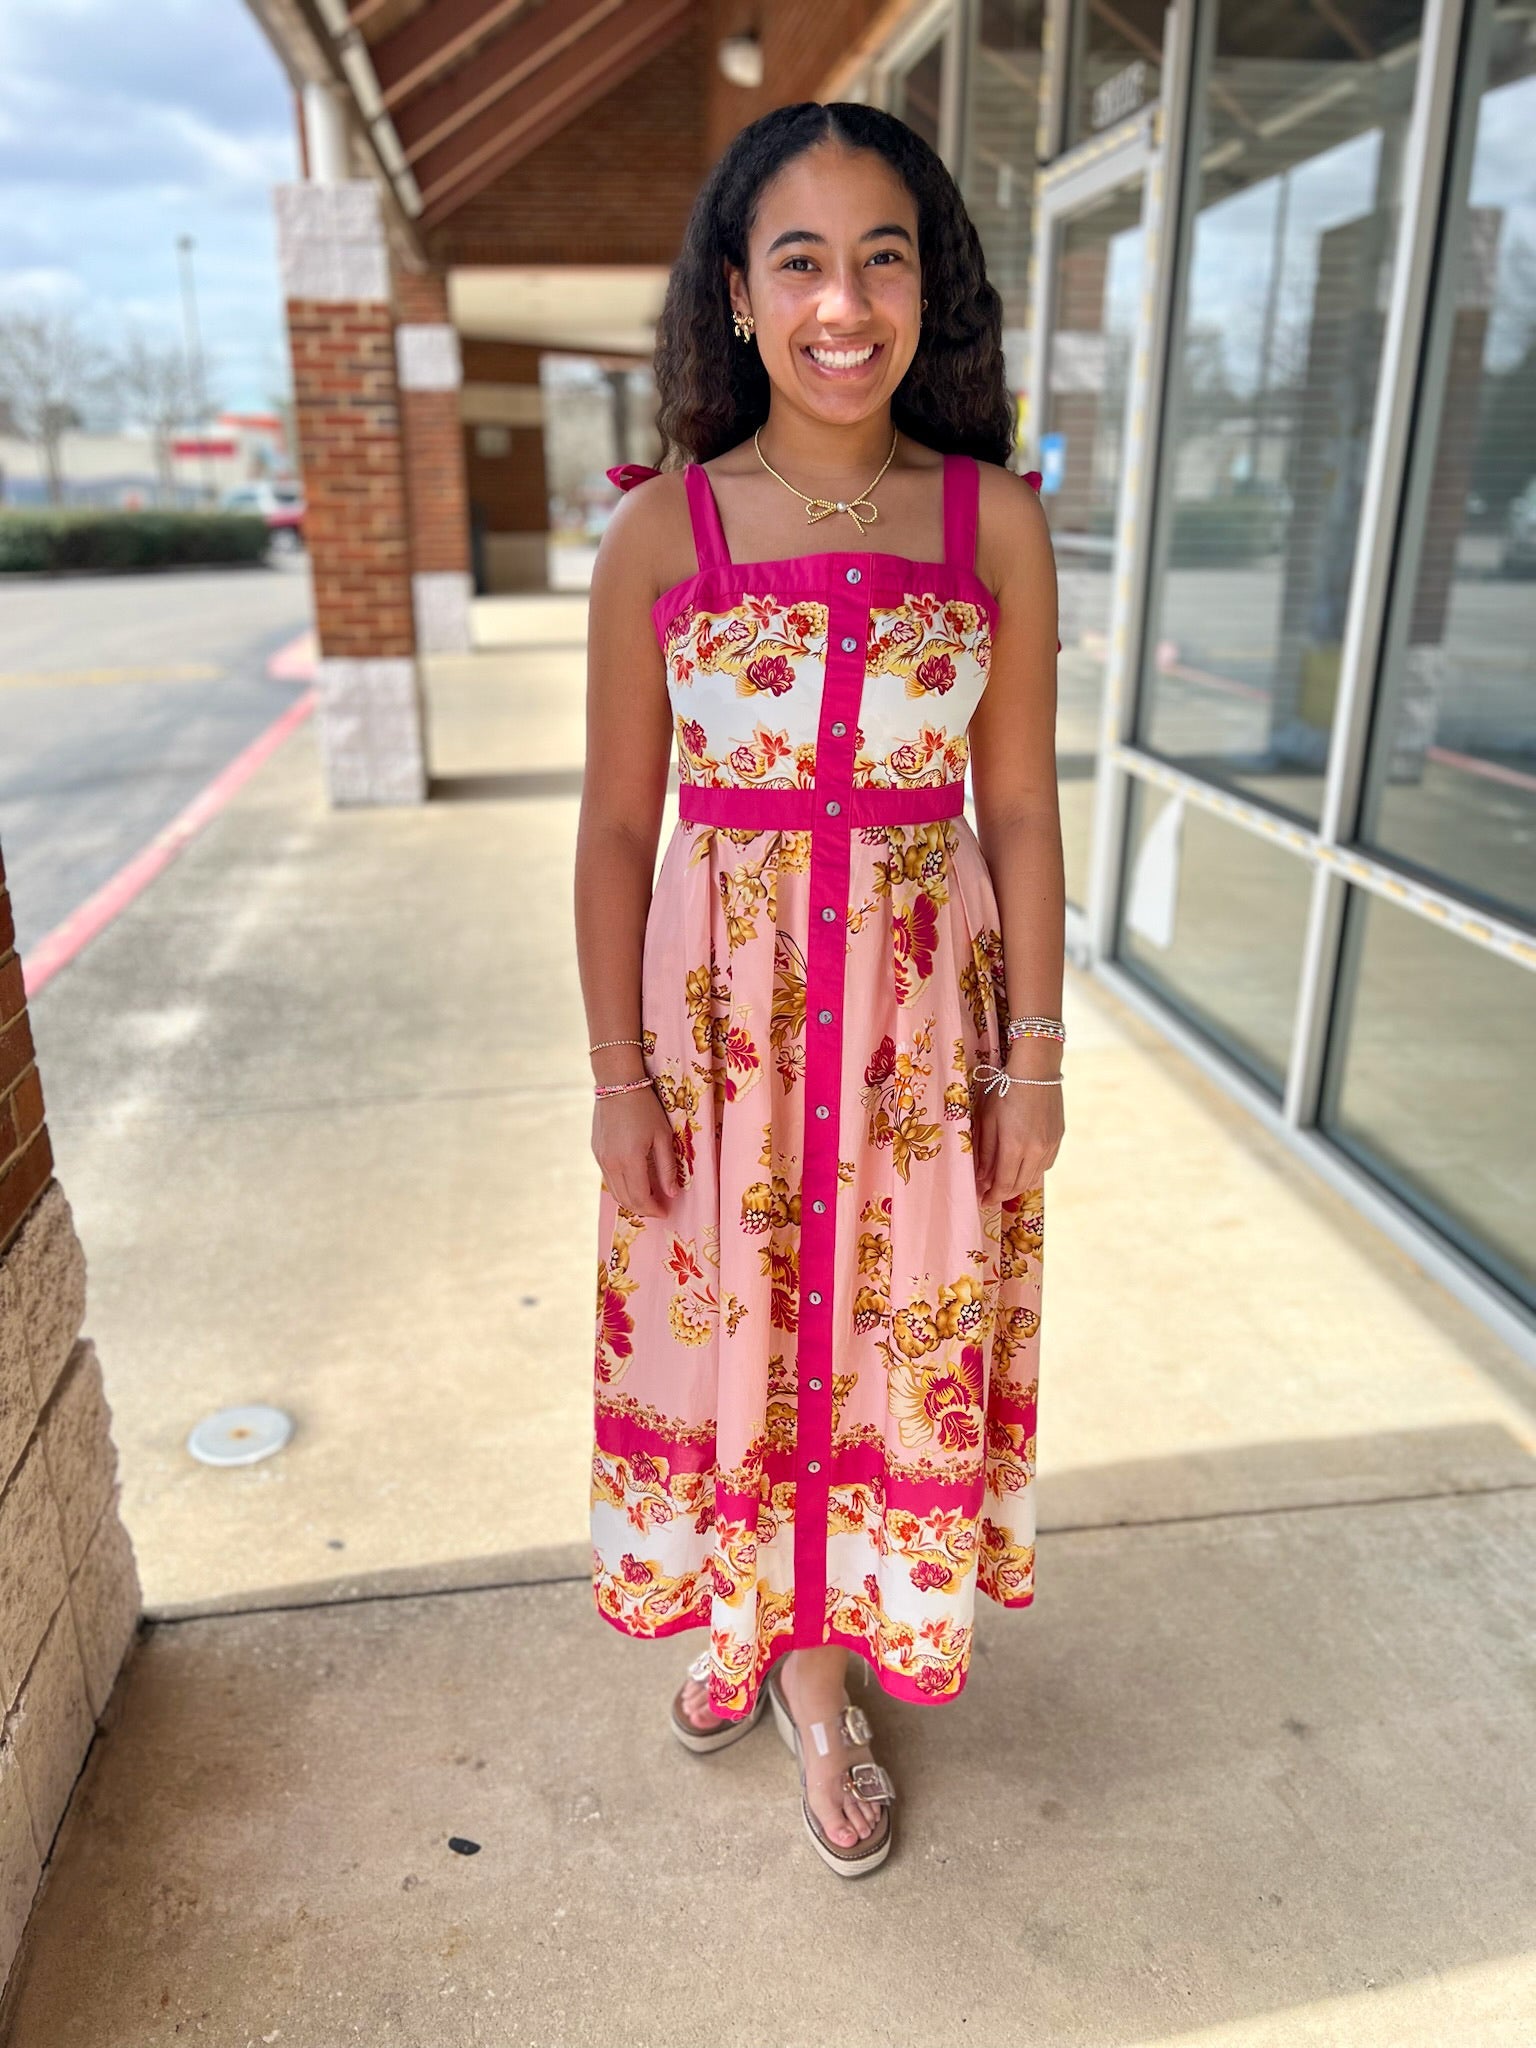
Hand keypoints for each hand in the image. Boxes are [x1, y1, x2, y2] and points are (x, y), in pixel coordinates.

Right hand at [592, 1084, 680, 1216]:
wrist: (617, 1084)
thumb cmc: (645, 1107)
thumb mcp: (663, 1135)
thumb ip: (667, 1167)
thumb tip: (672, 1193)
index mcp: (630, 1160)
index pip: (641, 1198)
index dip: (654, 1209)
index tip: (666, 1212)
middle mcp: (612, 1164)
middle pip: (626, 1200)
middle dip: (644, 1209)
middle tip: (659, 1209)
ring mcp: (601, 1159)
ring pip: (615, 1193)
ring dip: (631, 1201)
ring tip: (648, 1199)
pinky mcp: (596, 1153)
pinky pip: (609, 1179)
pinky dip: (621, 1188)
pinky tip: (634, 1183)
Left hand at [974, 1069, 1062, 1204]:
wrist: (1036, 1070)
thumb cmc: (1004, 1089)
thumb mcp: (987, 1119)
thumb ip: (985, 1151)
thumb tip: (982, 1177)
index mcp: (1015, 1146)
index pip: (1004, 1183)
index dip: (992, 1196)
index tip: (982, 1201)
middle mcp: (1036, 1150)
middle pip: (1020, 1184)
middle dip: (1003, 1194)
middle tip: (990, 1195)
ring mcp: (1050, 1145)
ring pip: (1034, 1176)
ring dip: (1018, 1184)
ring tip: (1004, 1183)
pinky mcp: (1058, 1138)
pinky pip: (1045, 1164)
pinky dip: (1032, 1171)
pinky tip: (1022, 1167)